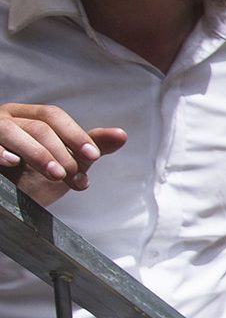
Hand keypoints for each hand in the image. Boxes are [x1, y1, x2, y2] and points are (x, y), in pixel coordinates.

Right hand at [0, 103, 126, 205]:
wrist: (4, 201)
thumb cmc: (32, 177)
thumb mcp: (66, 162)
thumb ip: (90, 147)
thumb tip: (122, 135)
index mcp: (29, 116)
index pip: (53, 116)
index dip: (75, 134)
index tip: (93, 156)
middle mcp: (8, 119)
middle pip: (37, 126)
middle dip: (60, 151)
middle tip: (72, 174)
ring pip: (12, 132)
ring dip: (38, 153)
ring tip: (56, 174)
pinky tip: (12, 162)